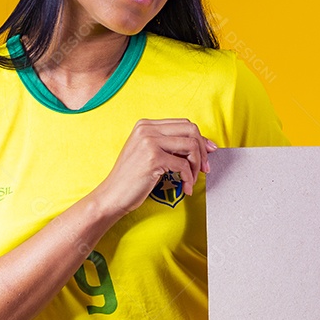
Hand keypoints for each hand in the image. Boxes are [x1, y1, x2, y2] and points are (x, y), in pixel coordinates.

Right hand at [93, 118, 216, 217]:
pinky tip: (185, 187)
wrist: (112, 195)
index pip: (184, 124)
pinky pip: (183, 165)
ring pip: (190, 146)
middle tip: (204, 168)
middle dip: (202, 150)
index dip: (200, 139)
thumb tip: (204, 145)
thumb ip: (170, 145)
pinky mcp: (153, 158)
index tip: (208, 153)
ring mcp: (149, 142)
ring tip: (192, 179)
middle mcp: (147, 129)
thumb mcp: (150, 154)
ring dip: (196, 165)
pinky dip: (189, 178)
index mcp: (146, 125)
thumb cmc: (132, 178)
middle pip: (191, 130)